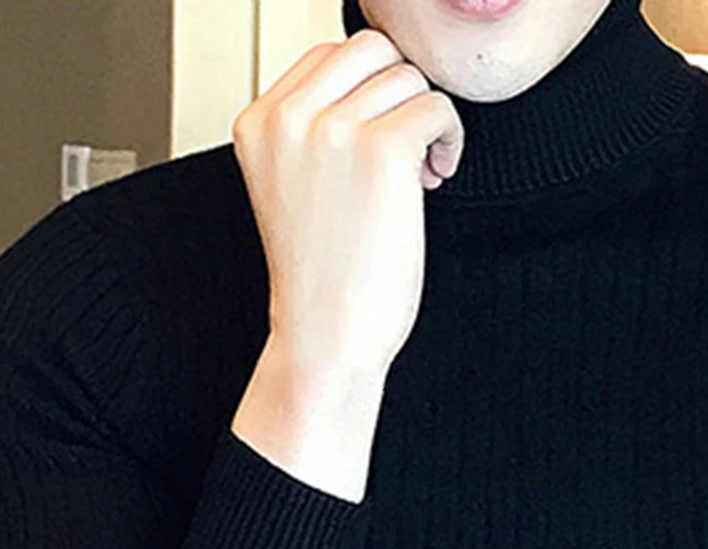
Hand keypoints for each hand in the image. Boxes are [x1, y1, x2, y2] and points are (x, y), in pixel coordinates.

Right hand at [231, 27, 465, 379]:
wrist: (325, 340)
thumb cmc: (321, 281)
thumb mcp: (294, 188)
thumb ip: (314, 130)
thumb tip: (379, 82)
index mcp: (259, 122)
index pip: (329, 55)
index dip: (368, 92)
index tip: (376, 141)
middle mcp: (290, 117)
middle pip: (372, 50)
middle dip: (398, 94)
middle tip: (404, 151)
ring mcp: (334, 130)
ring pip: (408, 78)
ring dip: (425, 123)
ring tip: (417, 178)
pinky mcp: (381, 150)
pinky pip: (437, 108)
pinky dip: (448, 140)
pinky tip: (434, 180)